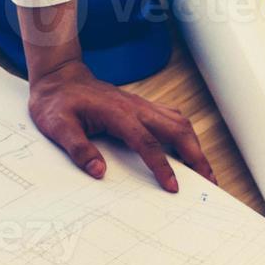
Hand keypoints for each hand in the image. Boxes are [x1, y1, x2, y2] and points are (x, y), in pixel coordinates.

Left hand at [16, 0, 213, 192]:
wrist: (58, 78)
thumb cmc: (56, 102)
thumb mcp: (57, 127)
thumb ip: (78, 149)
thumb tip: (99, 171)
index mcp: (118, 114)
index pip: (147, 143)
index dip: (162, 166)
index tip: (172, 186)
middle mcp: (136, 108)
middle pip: (178, 130)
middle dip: (196, 156)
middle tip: (208, 181)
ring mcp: (141, 105)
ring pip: (179, 123)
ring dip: (195, 145)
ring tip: (203, 170)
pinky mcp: (141, 106)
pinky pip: (171, 118)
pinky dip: (185, 134)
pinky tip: (187, 149)